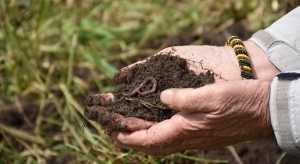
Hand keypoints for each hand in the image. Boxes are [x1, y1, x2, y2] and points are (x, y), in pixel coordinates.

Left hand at [85, 44, 243, 130]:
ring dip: (143, 137)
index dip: (129, 138)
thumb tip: (162, 97)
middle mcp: (187, 137)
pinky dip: (157, 133)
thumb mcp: (212, 96)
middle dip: (131, 140)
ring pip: (162, 143)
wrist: (263, 111)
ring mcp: (194, 137)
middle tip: (114, 132)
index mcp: (186, 129)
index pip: (150, 139)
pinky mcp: (200, 133)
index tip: (112, 133)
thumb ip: (185, 98)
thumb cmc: (240, 102)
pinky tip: (154, 125)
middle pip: (152, 145)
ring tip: (129, 129)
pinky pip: (172, 137)